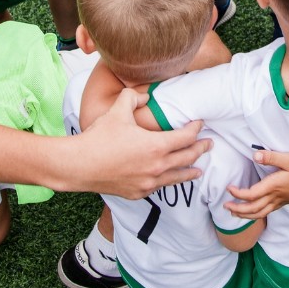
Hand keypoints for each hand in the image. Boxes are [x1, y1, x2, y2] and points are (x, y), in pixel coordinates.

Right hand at [70, 88, 209, 196]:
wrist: (79, 166)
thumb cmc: (99, 138)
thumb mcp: (117, 110)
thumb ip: (133, 97)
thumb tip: (144, 95)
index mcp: (157, 146)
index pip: (186, 137)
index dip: (196, 129)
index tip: (200, 124)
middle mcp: (158, 166)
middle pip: (187, 158)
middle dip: (200, 149)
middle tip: (209, 144)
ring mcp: (149, 182)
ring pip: (177, 177)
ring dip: (190, 171)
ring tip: (199, 170)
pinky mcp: (138, 192)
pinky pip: (160, 186)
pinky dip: (169, 180)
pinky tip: (169, 179)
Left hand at [224, 149, 288, 218]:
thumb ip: (272, 157)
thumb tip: (255, 156)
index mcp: (273, 186)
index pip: (250, 195)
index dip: (237, 194)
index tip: (229, 188)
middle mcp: (275, 197)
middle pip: (252, 209)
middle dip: (237, 209)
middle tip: (225, 206)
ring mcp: (280, 202)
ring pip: (259, 214)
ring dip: (245, 215)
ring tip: (234, 214)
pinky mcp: (284, 202)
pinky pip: (266, 212)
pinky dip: (256, 214)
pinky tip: (253, 211)